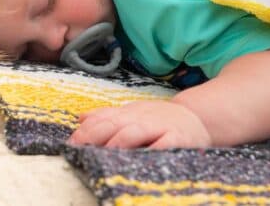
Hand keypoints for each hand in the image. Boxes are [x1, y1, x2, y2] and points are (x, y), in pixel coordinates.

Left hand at [67, 100, 211, 148]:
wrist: (197, 118)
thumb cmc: (159, 121)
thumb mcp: (133, 115)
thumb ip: (107, 116)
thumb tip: (80, 117)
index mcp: (129, 113)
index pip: (103, 119)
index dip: (87, 130)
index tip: (71, 143)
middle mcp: (142, 117)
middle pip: (115, 123)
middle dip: (96, 134)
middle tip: (81, 148)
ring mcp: (161, 126)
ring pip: (137, 131)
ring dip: (120, 141)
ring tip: (106, 152)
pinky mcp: (179, 138)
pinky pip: (165, 143)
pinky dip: (154, 149)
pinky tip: (143, 157)